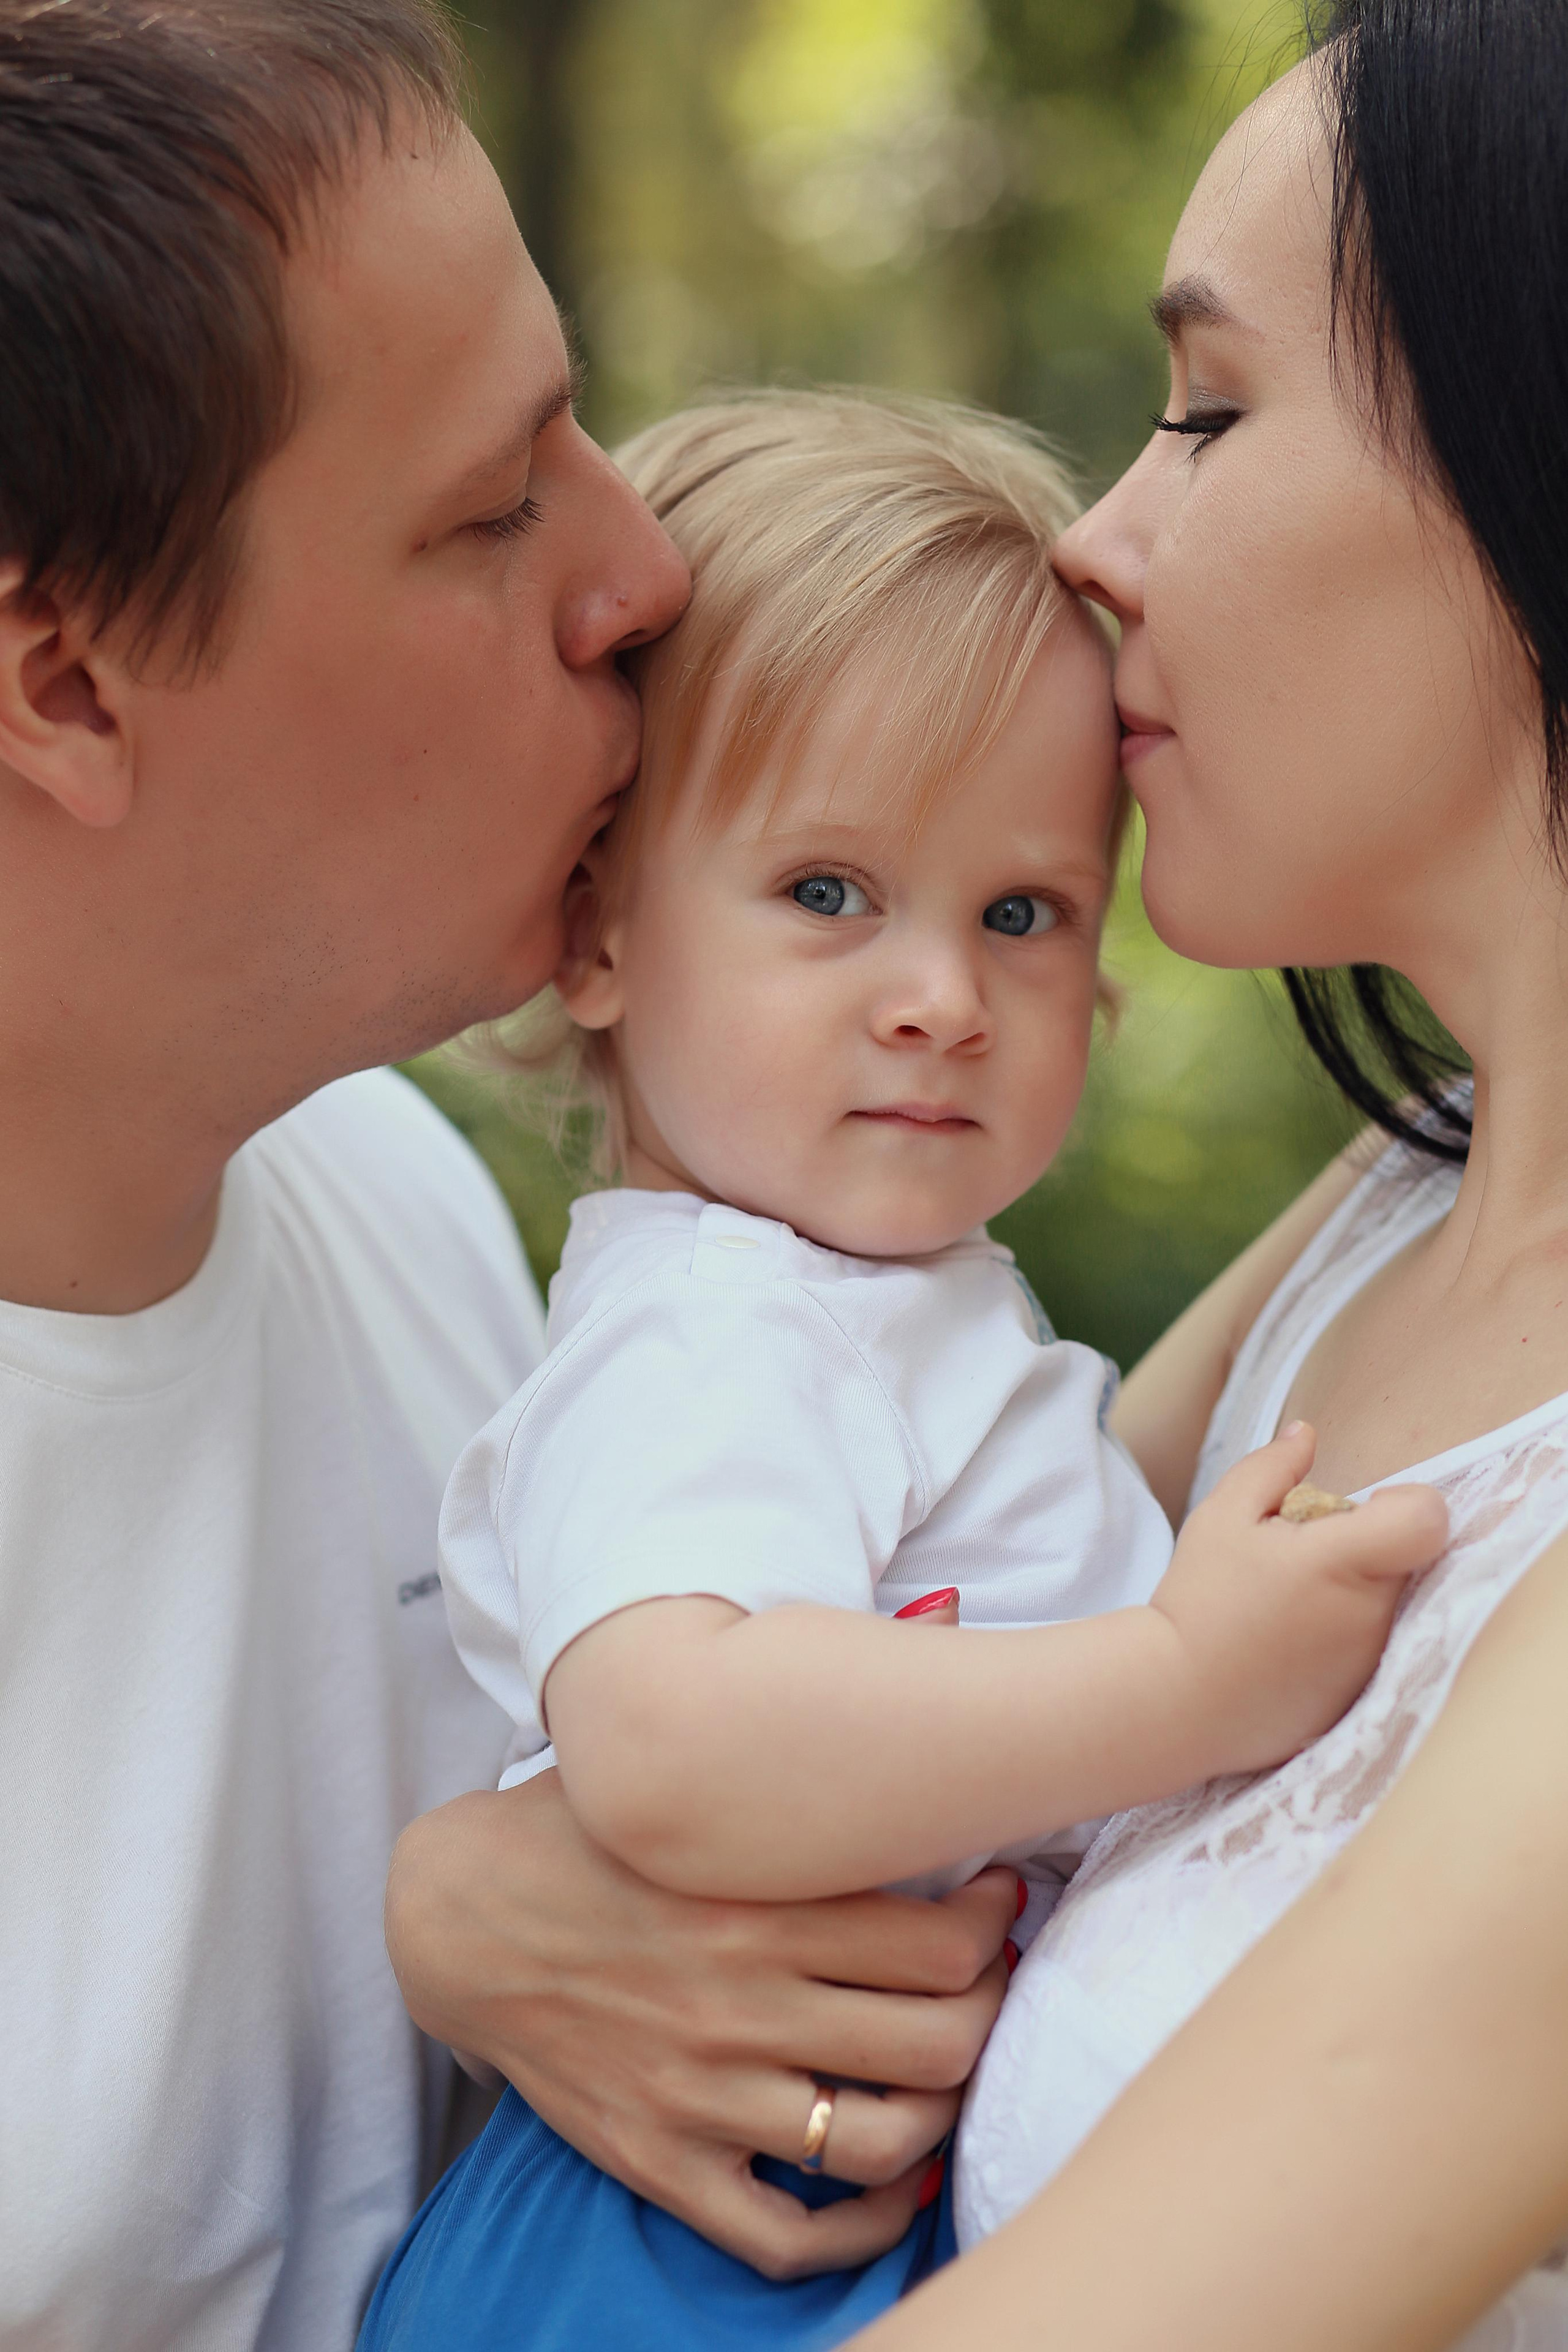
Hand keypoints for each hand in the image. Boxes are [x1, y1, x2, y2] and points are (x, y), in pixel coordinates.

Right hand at [385, 1769, 1015, 2277]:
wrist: (459, 1917)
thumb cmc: (586, 1833)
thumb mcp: (684, 1779)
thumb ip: (790, 1738)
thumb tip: (929, 1623)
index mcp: (755, 1907)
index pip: (941, 1944)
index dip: (997, 1928)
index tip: (998, 1902)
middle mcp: (740, 2007)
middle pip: (936, 2045)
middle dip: (988, 2018)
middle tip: (986, 1987)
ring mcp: (701, 2095)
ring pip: (879, 2144)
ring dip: (940, 2116)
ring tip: (946, 2075)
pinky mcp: (659, 2159)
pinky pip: (783, 2236)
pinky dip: (856, 2230)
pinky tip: (887, 2189)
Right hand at [1153, 1421, 1447, 1776]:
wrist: (1178, 1701)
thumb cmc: (1199, 1601)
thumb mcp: (1221, 1517)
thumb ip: (1271, 1467)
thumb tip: (1307, 1434)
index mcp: (1343, 1561)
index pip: (1427, 1518)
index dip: (1403, 1504)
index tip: (1358, 1513)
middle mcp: (1373, 1614)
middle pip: (1405, 1558)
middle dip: (1363, 1548)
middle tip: (1298, 1561)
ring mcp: (1372, 1661)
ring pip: (1389, 1604)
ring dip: (1353, 1592)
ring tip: (1288, 1607)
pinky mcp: (1363, 1695)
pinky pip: (1372, 1647)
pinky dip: (1343, 1636)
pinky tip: (1289, 1645)